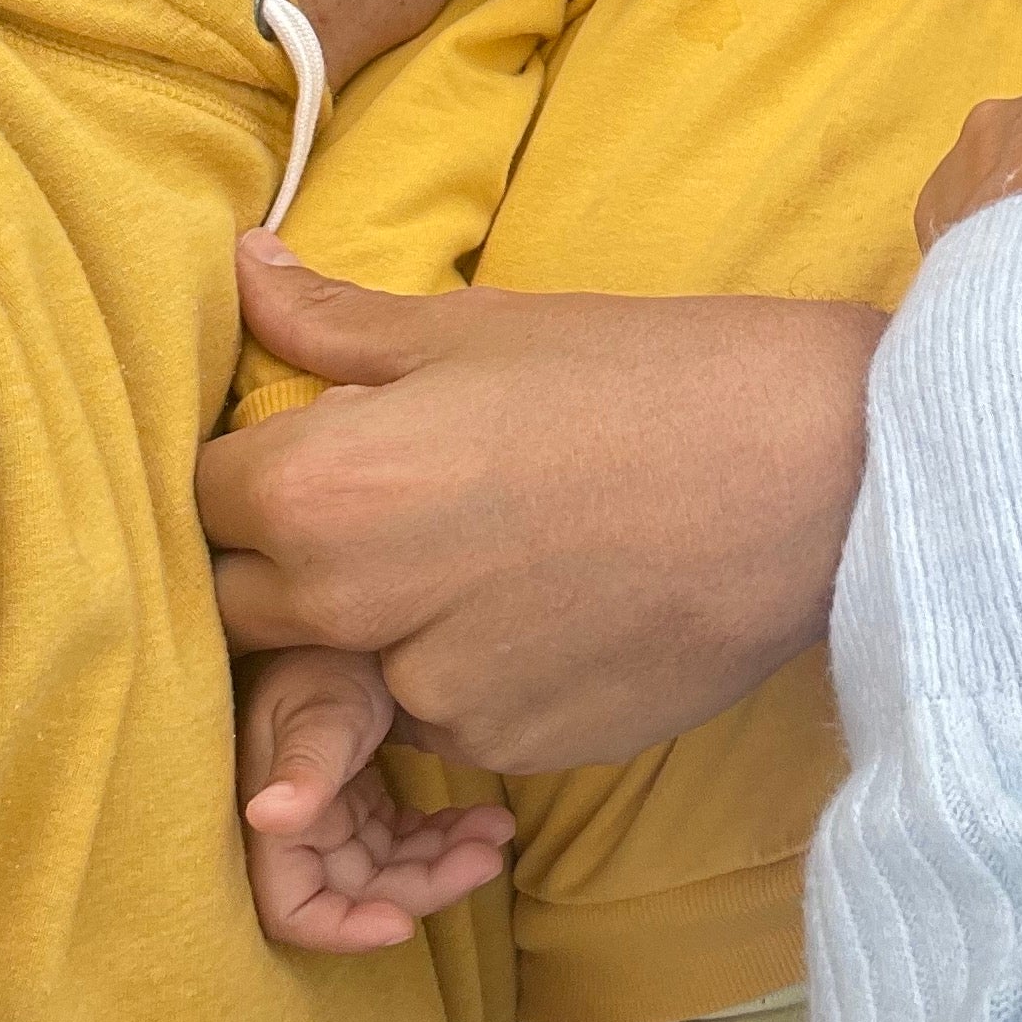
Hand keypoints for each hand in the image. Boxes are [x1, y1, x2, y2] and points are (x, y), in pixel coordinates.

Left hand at [198, 238, 883, 772]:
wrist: (814, 475)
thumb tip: (241, 269)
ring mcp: (432, 697)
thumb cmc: (644, 375)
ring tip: (499, 544)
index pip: (206, 498)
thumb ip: (333, 322)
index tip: (320, 444)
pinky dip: (472, 670)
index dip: (255, 467)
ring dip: (385, 625)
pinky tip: (555, 598)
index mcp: (326, 485)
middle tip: (404, 496)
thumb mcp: (478, 327)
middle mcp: (354, 608)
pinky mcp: (509, 753)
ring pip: (351, 671)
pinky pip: (444, 717)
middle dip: (295, 558)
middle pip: (250, 604)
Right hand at [237, 647, 515, 952]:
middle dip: (423, 884)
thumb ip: (305, 762)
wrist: (356, 605)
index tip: (403, 924)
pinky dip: (440, 835)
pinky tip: (484, 816)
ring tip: (499, 829)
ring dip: (442, 859)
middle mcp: (298, 823)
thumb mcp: (321, 704)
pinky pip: (401, 836)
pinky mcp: (362, 793)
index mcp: (271, 813)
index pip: (293, 907)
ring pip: (388, 867)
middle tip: (490, 853)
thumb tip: (266, 817)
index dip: (343, 927)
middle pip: (358, 891)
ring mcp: (332, 809)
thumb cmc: (324, 650)